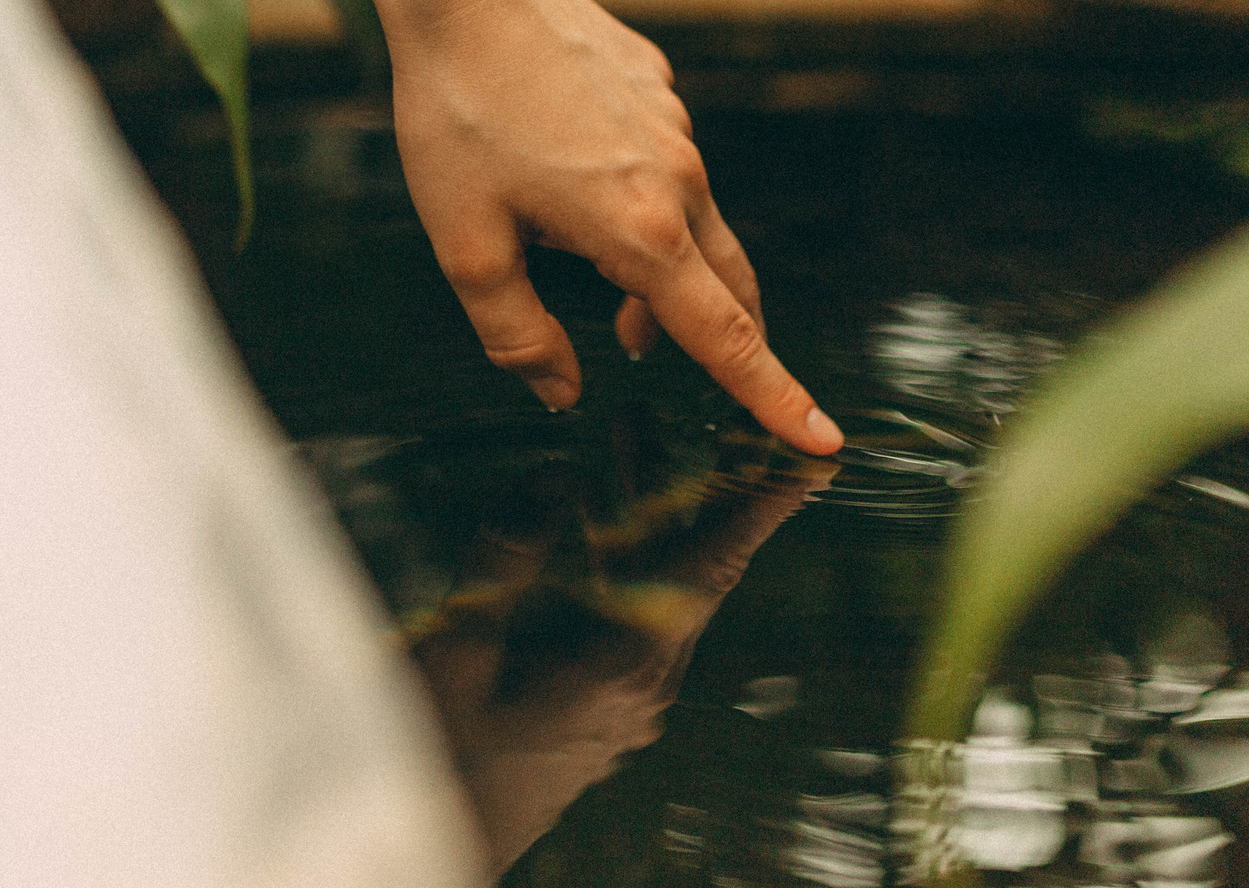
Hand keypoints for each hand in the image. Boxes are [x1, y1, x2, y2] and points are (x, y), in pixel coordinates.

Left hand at [387, 0, 841, 454]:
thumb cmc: (458, 117)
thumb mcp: (466, 248)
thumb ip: (518, 337)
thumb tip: (563, 393)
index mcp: (641, 232)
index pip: (725, 340)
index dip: (772, 398)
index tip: (823, 442)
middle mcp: (680, 181)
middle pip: (727, 289)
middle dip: (713, 340)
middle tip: (644, 358)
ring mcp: (677, 128)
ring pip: (693, 226)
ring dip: (657, 268)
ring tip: (587, 273)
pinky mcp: (659, 87)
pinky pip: (665, 163)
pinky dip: (637, 196)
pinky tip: (566, 172)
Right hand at [412, 453, 837, 872]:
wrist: (437, 844)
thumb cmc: (441, 756)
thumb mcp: (461, 643)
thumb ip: (509, 554)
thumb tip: (558, 476)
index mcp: (624, 665)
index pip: (712, 565)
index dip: (763, 505)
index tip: (811, 460)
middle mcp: (644, 682)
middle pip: (696, 563)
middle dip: (704, 479)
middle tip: (720, 406)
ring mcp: (628, 697)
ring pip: (661, 582)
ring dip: (650, 509)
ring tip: (633, 428)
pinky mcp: (605, 703)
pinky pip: (632, 611)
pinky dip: (623, 552)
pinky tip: (588, 514)